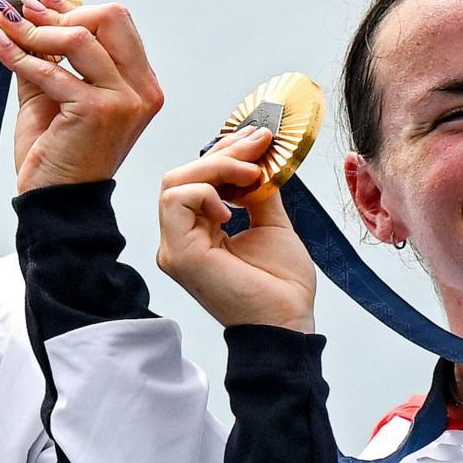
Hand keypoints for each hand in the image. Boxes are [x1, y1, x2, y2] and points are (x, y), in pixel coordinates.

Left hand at [0, 0, 162, 195]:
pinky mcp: (99, 111)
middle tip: (21, 12)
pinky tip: (0, 44)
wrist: (56, 202)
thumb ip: (50, 55)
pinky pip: (52, 69)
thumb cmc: (58, 155)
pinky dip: (21, 55)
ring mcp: (125, 99)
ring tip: (6, 25)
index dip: (73, 5)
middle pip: (110, 17)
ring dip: (36, 28)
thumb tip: (26, 12)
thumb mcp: (54, 94)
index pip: (116, 23)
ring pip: (81, 36)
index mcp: (141, 83)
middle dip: (60, 11)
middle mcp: (142, 89)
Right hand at [154, 131, 318, 332]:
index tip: (258, 141)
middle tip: (259, 146)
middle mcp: (180, 240)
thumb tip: (257, 160)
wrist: (287, 321)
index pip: (196, 180)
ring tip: (251, 175)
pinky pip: (177, 201)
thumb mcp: (271, 223)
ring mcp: (175, 248)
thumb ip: (257, 193)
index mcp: (198, 234)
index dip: (226, 154)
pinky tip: (232, 208)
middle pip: (182, 176)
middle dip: (223, 155)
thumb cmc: (280, 286)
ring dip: (216, 168)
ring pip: (175, 183)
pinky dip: (206, 192)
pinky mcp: (178, 254)